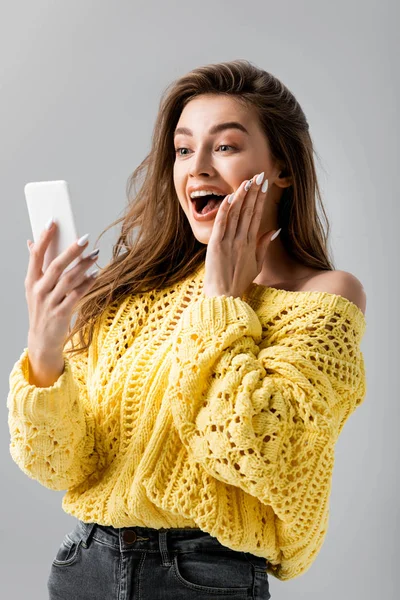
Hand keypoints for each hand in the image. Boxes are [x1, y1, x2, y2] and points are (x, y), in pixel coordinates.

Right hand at [25, 221, 99, 356]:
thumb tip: (30, 242)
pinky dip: (87, 283)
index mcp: (30, 281)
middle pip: (56, 265)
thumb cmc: (41, 310)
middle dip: (72, 250)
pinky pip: (77, 294)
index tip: (52, 221)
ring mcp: (49, 302)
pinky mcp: (61, 313)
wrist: (42, 340)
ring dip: (84, 265)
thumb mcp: (34, 288)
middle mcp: (38, 290)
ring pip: (68, 279)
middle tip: (85, 238)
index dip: (44, 237)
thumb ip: (36, 266)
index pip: (35, 255)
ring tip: (96, 254)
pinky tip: (96, 274)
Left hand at [203, 172, 278, 298]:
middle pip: (249, 211)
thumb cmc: (238, 282)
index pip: (257, 216)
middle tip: (259, 175)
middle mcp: (242, 240)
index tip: (264, 185)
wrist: (224, 297)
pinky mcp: (216, 245)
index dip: (261, 199)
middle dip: (254, 192)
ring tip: (247, 181)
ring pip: (236, 214)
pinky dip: (225, 210)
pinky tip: (229, 197)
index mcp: (251, 244)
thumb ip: (263, 246)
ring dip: (241, 196)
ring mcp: (229, 242)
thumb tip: (274, 230)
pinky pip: (222, 224)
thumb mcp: (256, 265)